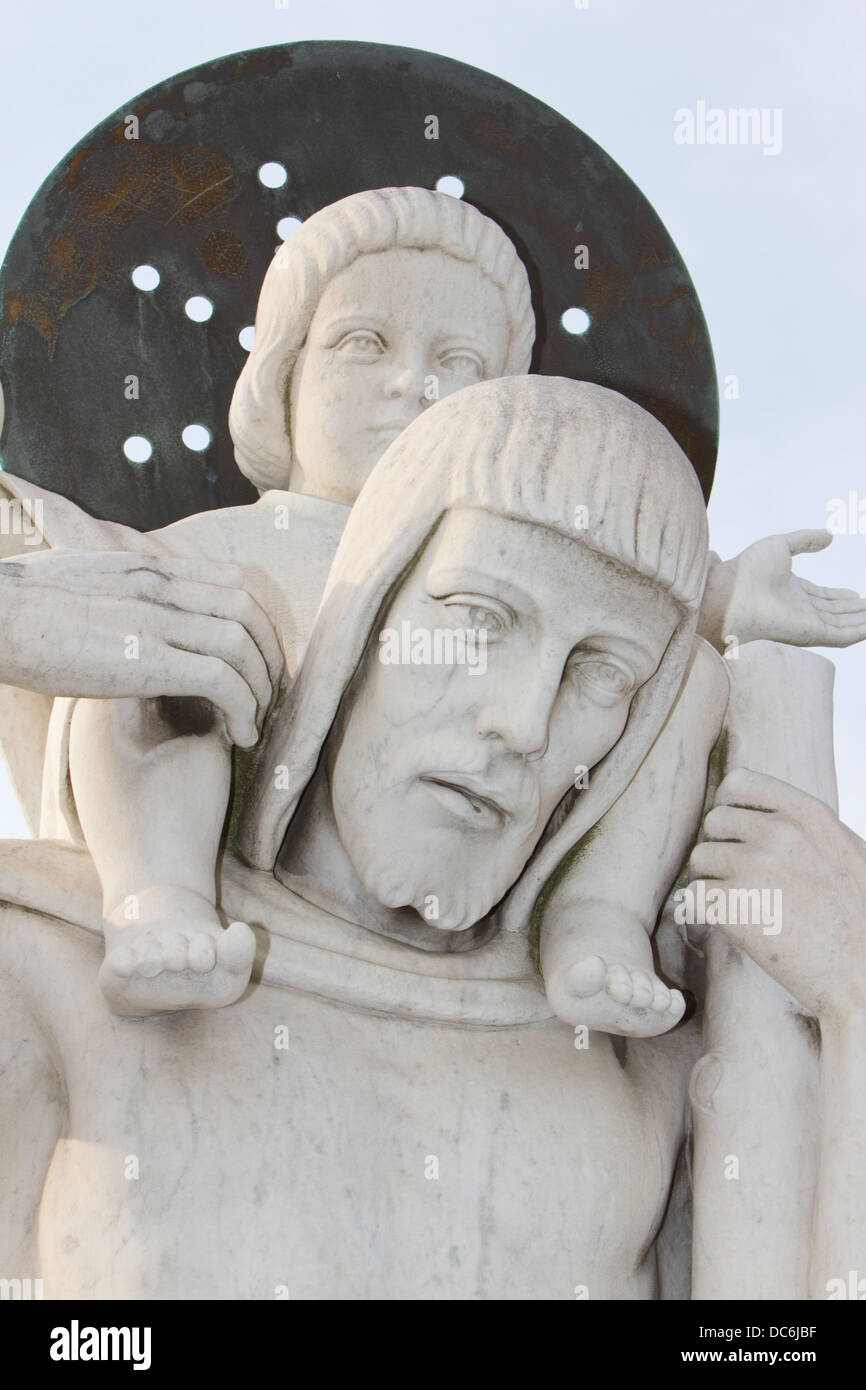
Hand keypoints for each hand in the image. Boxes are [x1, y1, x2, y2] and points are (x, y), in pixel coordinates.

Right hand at [0, 550, 283, 747]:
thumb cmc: (18, 605)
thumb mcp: (80, 578)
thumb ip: (118, 589)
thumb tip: (123, 607)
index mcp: (147, 567)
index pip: (232, 579)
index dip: (257, 620)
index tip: (257, 655)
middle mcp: (160, 586)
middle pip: (248, 610)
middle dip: (269, 655)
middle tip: (268, 693)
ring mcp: (155, 620)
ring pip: (242, 644)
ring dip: (260, 688)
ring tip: (255, 722)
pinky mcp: (146, 660)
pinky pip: (221, 680)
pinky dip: (243, 709)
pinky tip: (240, 735)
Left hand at [686, 767, 865, 1021]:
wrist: (861, 974)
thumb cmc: (858, 919)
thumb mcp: (847, 853)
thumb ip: (808, 828)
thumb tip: (767, 816)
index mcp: (807, 814)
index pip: (739, 783)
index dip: (729, 805)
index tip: (734, 829)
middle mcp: (777, 833)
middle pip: (714, 822)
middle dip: (723, 848)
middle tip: (743, 880)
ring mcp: (752, 867)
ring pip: (700, 859)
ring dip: (713, 881)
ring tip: (743, 906)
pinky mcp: (731, 905)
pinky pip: (693, 895)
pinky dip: (704, 911)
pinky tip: (730, 924)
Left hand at [699, 530, 865, 649]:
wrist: (733, 591)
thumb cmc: (747, 570)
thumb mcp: (781, 545)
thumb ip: (805, 539)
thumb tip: (829, 536)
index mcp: (792, 591)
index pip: (823, 597)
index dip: (841, 597)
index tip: (858, 596)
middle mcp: (800, 610)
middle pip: (835, 613)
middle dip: (856, 611)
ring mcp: (806, 623)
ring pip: (842, 625)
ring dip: (862, 621)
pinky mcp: (810, 634)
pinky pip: (841, 636)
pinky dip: (859, 632)